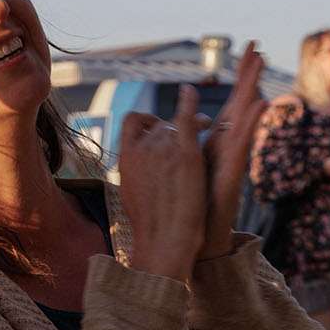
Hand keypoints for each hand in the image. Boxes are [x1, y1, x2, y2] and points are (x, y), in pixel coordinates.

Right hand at [118, 87, 207, 280]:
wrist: (164, 238)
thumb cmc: (150, 224)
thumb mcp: (131, 192)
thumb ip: (134, 171)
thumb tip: (133, 165)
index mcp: (125, 157)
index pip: (132, 122)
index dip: (147, 120)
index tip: (158, 126)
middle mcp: (141, 148)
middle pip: (157, 123)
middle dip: (173, 124)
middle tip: (190, 128)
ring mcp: (163, 149)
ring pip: (174, 123)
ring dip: (188, 121)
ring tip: (204, 124)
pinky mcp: (186, 152)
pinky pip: (185, 118)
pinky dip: (188, 102)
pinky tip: (190, 91)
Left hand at [196, 44, 269, 259]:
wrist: (191, 240)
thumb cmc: (186, 207)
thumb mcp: (178, 168)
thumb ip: (180, 144)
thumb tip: (172, 126)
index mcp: (213, 142)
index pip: (228, 102)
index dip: (236, 78)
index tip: (246, 51)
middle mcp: (225, 147)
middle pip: (239, 102)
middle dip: (247, 73)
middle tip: (257, 45)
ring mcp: (231, 158)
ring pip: (246, 117)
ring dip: (253, 88)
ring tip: (261, 62)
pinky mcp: (233, 173)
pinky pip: (243, 143)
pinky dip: (252, 122)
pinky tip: (262, 102)